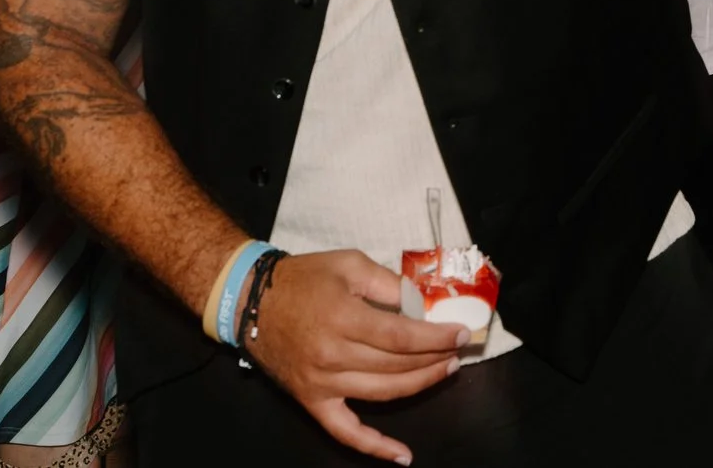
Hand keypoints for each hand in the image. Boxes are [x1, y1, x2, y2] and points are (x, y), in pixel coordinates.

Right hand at [249, 250, 469, 464]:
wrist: (252, 301)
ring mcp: (323, 384)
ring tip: (444, 371)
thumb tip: (424, 303)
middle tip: (456, 349)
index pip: (402, 336)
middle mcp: (333, 356)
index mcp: (343, 319)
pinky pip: (345, 432)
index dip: (435, 337)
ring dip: (420, 385)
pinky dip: (374, 447)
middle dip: (434, 357)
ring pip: (383, 393)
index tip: (460, 333)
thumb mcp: (350, 264)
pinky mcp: (312, 402)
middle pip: (397, 365)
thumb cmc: (304, 279)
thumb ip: (388, 283)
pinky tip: (402, 455)